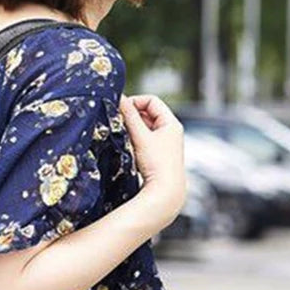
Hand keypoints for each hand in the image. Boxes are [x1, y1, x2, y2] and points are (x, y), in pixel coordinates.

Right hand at [119, 93, 186, 225]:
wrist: (165, 191)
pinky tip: (128, 146)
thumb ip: (129, 116)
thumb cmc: (157, 164)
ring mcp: (165, 143)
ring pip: (145, 126)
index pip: (151, 100)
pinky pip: (145, 138)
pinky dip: (135, 138)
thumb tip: (119, 98)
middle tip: (117, 121)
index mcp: (171, 123)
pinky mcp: (159, 154)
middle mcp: (171, 131)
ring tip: (122, 134)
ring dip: (132, 127)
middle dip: (132, 115)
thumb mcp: (140, 136)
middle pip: (148, 112)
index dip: (135, 102)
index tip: (120, 110)